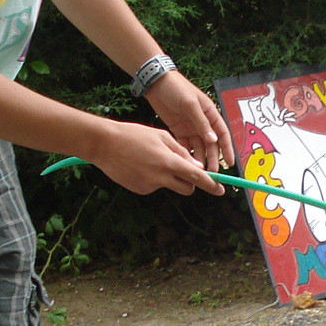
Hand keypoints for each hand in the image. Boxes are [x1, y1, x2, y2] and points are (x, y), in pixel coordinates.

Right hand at [90, 120, 223, 196]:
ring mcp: (150, 186)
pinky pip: (154, 186)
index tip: (221, 190)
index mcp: (169, 162)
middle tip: (185, 171)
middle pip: (187, 188)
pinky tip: (140, 165)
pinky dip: (153, 178)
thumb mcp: (161, 136)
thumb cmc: (133, 135)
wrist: (104, 144)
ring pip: (170, 186)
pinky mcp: (140, 190)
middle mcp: (161, 177)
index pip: (197, 177)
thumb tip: (195, 165)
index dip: (211, 185)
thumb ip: (180, 151)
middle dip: (191, 183)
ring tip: (152, 160)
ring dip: (169, 178)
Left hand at [143, 71, 236, 171]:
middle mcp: (202, 122)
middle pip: (211, 144)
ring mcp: (191, 128)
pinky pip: (185, 145)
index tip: (230, 162)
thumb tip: (213, 140)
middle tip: (212, 173)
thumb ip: (201, 122)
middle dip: (212, 159)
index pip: (222, 134)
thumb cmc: (177, 88)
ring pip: (198, 147)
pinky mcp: (179, 131)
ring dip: (199, 159)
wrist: (156, 83)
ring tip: (198, 172)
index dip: (227, 148)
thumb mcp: (191, 104)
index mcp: (210, 114)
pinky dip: (186, 154)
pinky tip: (186, 164)